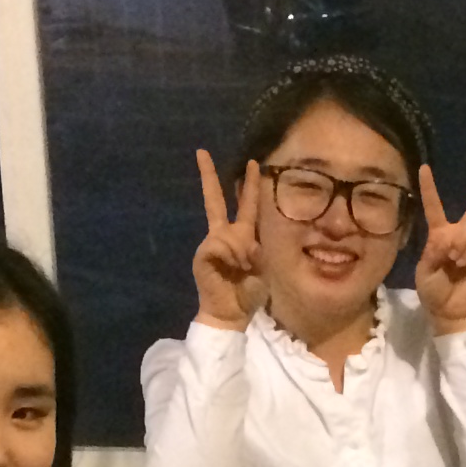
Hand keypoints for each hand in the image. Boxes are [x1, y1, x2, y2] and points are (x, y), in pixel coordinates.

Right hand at [191, 150, 266, 330]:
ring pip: (228, 234)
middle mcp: (223, 235)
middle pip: (215, 200)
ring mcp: (211, 244)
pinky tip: (233, 269)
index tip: (252, 164)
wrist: (231, 313)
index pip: (244, 205)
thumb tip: (244, 243)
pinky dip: (231, 257)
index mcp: (241, 236)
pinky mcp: (202, 255)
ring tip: (243, 268)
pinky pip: (219, 246)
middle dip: (209, 177)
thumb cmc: (248, 292)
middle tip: (202, 153)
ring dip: (241, 252)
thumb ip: (257, 250)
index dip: (248, 185)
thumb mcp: (263, 268)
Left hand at [415, 162, 465, 334]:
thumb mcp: (425, 269)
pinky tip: (460, 262)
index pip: (434, 207)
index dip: (429, 188)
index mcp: (441, 234)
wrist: (446, 312)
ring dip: (462, 239)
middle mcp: (460, 236)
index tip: (424, 167)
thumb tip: (452, 240)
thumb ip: (435, 251)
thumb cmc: (432, 290)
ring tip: (452, 256)